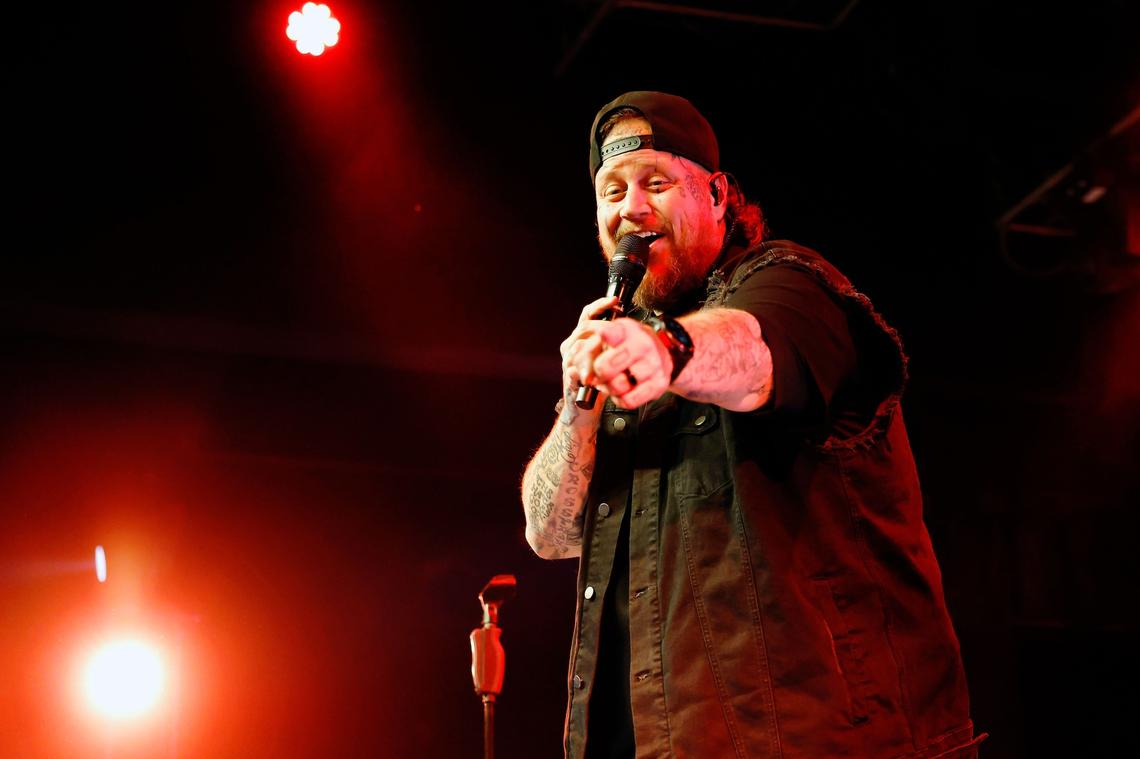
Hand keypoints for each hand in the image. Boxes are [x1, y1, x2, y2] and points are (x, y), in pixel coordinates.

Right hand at [558, 296, 618, 420]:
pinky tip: (591, 373)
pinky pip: (573, 371)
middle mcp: (572, 348)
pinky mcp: (568, 379)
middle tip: (615, 326)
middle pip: (582, 330)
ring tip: (608, 350)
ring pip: (577, 349)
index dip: (599, 306)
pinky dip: (583, 371)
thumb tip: (626, 323)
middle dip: (598, 328)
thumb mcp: (608, 357)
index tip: (613, 300)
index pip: (588, 316)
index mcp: (582, 339)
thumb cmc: (599, 382)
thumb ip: (611, 342)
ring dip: (593, 351)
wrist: (585, 408)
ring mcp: (568, 363)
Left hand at [580, 318, 673, 409]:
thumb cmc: (630, 345)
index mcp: (626, 329)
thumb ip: (590, 343)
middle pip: (604, 367)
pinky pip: (628, 400)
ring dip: (608, 387)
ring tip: (612, 381)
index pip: (604, 333)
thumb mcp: (613, 334)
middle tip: (598, 372)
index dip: (590, 343)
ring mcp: (652, 365)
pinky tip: (622, 390)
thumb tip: (572, 364)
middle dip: (596, 373)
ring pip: (616, 386)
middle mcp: (642, 345)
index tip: (587, 350)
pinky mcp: (658, 385)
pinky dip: (620, 398)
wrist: (663, 355)